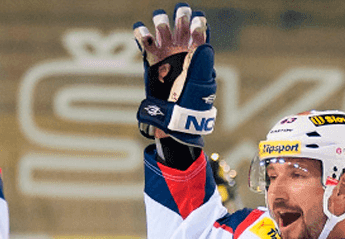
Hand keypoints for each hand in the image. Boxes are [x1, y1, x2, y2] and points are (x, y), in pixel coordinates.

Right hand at [133, 4, 215, 146]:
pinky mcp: (151, 60)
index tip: (196, 23)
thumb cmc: (190, 102)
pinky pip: (145, 42)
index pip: (199, 32)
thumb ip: (201, 63)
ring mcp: (166, 54)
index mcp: (198, 54)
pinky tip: (142, 30)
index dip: (198, 23)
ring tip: (160, 25)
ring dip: (162, 21)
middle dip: (181, 15)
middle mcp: (182, 50)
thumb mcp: (199, 84)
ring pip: (163, 29)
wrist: (172, 119)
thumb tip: (203, 43)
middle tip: (181, 13)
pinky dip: (142, 33)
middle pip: (181, 24)